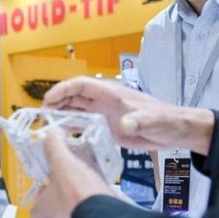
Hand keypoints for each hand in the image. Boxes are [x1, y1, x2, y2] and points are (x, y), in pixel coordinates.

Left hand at [31, 130, 114, 217]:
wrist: (107, 215)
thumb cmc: (77, 195)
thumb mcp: (61, 162)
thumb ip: (54, 146)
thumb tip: (52, 133)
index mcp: (44, 208)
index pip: (35, 208)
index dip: (40, 193)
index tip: (45, 181)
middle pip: (56, 204)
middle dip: (63, 188)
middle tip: (69, 172)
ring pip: (76, 204)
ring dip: (81, 190)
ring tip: (87, 172)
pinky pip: (93, 205)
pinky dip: (96, 193)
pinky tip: (102, 180)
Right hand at [43, 77, 214, 153]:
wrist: (177, 131)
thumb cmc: (168, 121)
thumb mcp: (153, 122)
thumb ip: (139, 122)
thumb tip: (124, 126)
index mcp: (112, 94)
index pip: (82, 85)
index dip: (63, 90)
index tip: (48, 100)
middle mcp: (106, 101)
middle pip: (74, 95)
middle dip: (56, 101)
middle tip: (41, 115)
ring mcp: (106, 113)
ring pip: (77, 107)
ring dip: (61, 112)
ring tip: (46, 123)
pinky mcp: (108, 125)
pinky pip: (84, 121)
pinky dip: (71, 124)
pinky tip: (62, 132)